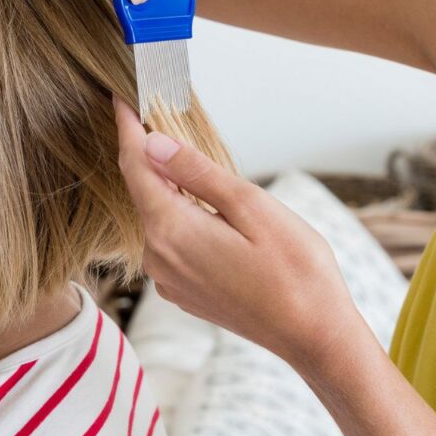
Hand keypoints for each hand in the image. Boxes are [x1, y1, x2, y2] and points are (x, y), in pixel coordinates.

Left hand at [112, 94, 359, 368]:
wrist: (314, 335)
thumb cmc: (295, 271)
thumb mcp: (251, 207)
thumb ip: (197, 173)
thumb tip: (153, 143)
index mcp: (171, 231)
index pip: (135, 166)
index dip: (127, 129)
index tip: (121, 99)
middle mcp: (158, 259)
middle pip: (144, 191)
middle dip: (153, 156)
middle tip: (165, 118)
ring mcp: (170, 280)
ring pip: (160, 217)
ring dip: (172, 188)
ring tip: (196, 163)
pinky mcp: (185, 292)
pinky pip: (173, 242)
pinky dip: (183, 218)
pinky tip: (210, 210)